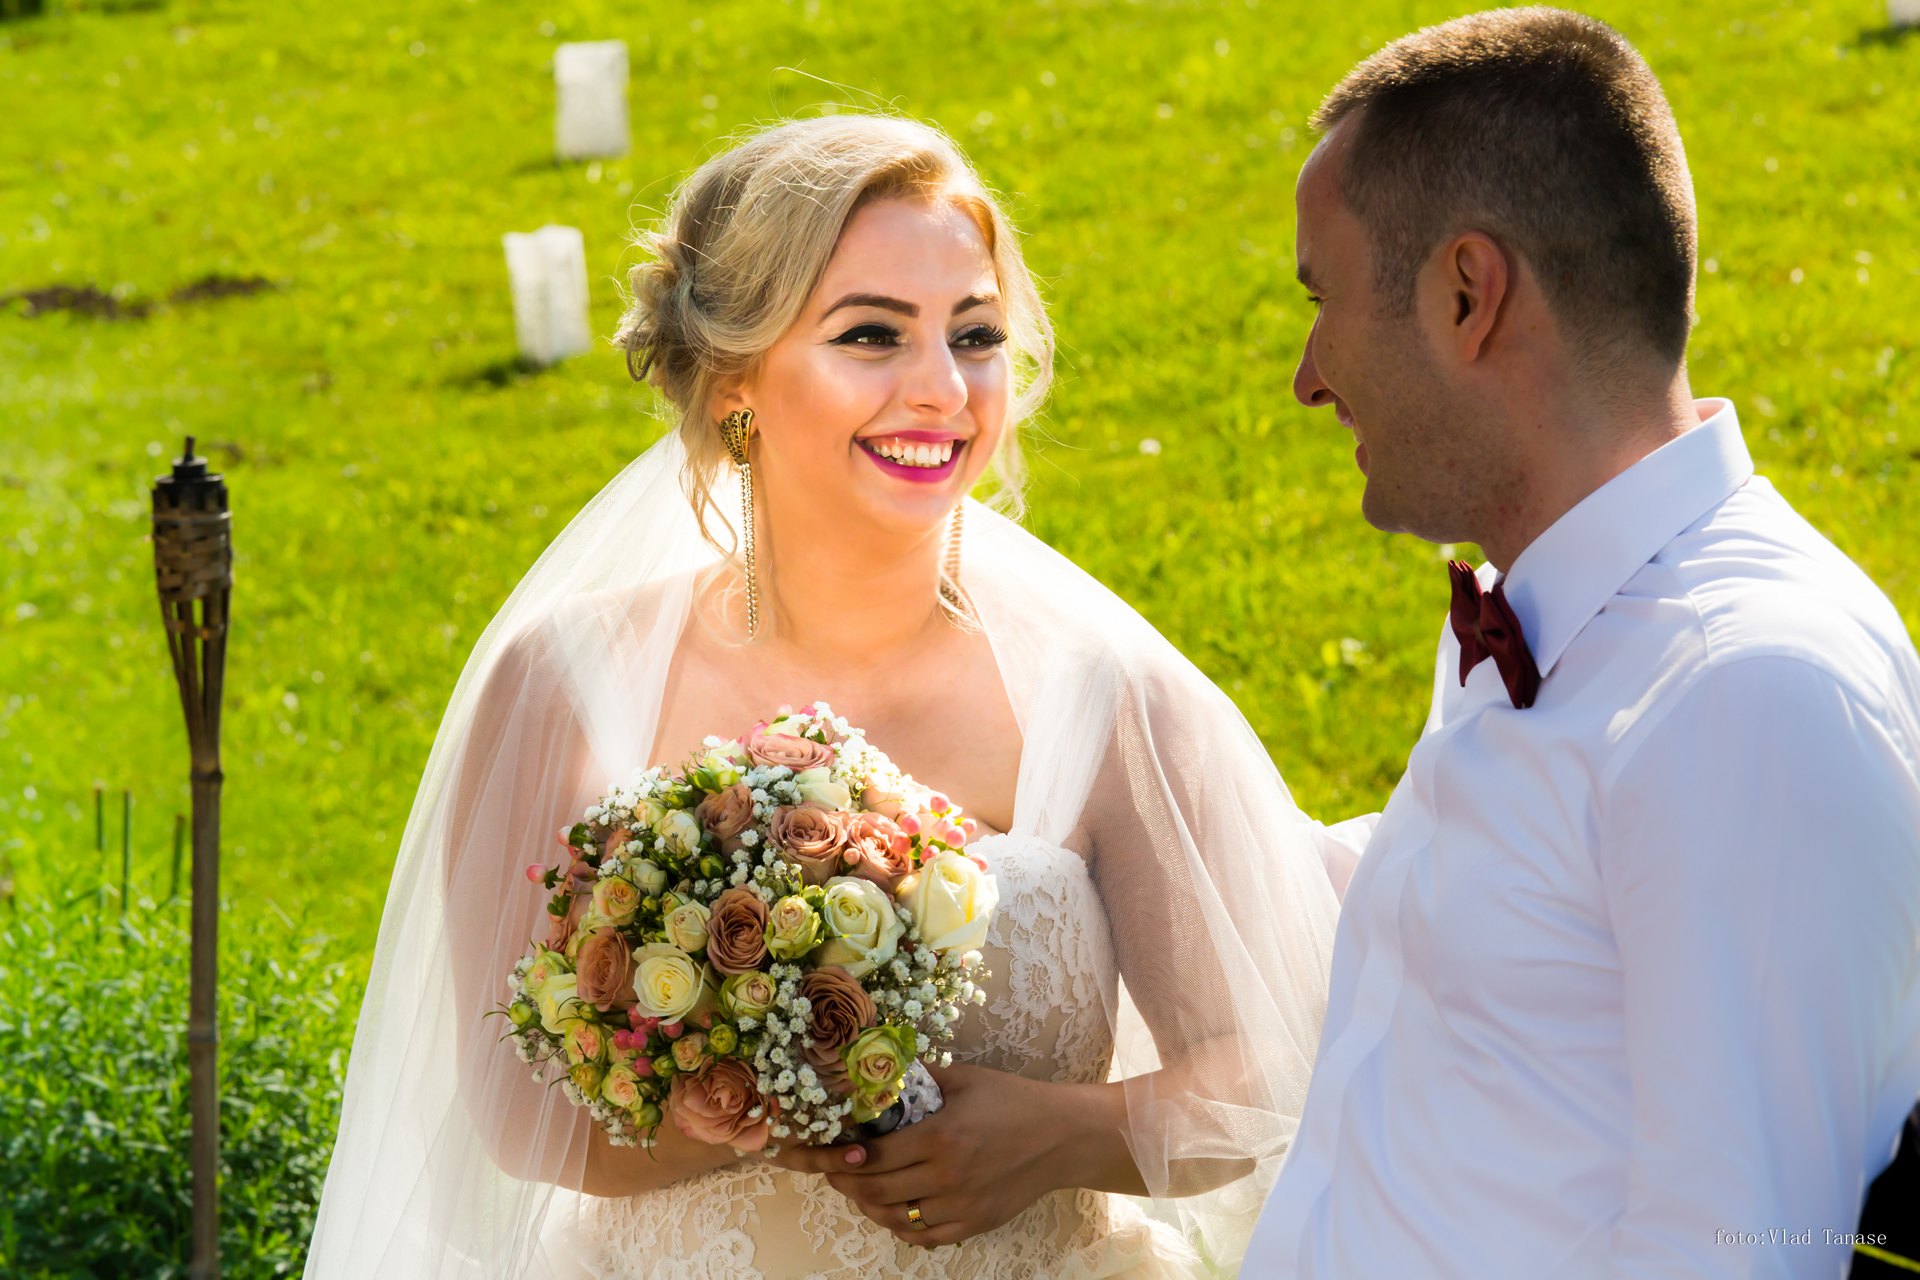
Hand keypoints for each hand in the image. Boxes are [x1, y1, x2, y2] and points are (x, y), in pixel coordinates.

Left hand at [766, 1063, 1065, 1247]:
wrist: (1063, 1136)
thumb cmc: (1012, 1100)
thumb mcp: (963, 1078)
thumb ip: (917, 1078)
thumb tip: (873, 1067)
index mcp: (939, 1137)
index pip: (866, 1156)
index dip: (825, 1157)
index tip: (796, 1154)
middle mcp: (946, 1177)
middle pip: (871, 1191)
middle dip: (836, 1179)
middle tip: (822, 1165)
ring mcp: (959, 1206)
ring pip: (891, 1217)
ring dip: (863, 1203)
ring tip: (853, 1184)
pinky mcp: (973, 1224)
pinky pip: (921, 1234)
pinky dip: (897, 1223)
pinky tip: (890, 1206)